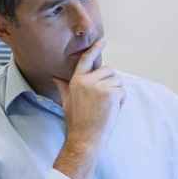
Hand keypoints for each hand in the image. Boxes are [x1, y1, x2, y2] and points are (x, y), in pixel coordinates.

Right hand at [53, 39, 124, 178]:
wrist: (84, 138)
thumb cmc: (76, 121)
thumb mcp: (66, 101)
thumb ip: (63, 86)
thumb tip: (55, 77)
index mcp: (76, 80)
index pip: (86, 60)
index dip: (95, 49)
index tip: (103, 40)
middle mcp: (87, 80)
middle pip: (109, 70)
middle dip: (111, 83)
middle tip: (103, 100)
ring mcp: (99, 86)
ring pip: (117, 81)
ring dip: (116, 92)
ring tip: (106, 106)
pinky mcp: (111, 93)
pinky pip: (122, 91)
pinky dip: (121, 100)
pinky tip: (111, 110)